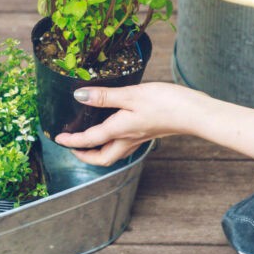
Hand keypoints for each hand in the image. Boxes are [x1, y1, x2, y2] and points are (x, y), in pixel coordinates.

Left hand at [54, 82, 200, 165]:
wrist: (195, 112)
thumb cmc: (166, 103)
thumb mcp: (131, 95)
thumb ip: (105, 96)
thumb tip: (79, 96)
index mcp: (119, 131)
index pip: (89, 140)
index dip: (72, 141)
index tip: (58, 140)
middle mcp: (128, 139)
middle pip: (102, 158)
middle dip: (85, 156)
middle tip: (73, 147)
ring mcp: (139, 138)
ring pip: (114, 153)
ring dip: (98, 152)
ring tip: (89, 142)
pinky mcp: (148, 133)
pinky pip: (125, 145)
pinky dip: (113, 143)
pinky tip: (114, 130)